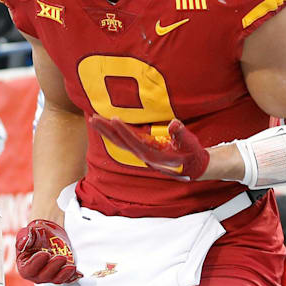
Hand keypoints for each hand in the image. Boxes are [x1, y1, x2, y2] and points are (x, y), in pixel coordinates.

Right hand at [15, 219, 81, 283]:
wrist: (48, 233)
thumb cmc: (36, 234)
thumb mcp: (27, 232)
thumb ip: (23, 237)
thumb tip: (23, 244)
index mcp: (24, 266)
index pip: (29, 269)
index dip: (36, 263)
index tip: (44, 254)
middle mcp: (36, 274)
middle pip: (44, 276)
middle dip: (54, 267)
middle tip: (61, 257)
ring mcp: (50, 275)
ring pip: (57, 279)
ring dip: (64, 274)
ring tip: (71, 266)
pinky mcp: (61, 274)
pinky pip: (68, 278)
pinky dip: (73, 276)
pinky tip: (78, 273)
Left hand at [89, 116, 209, 181]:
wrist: (193, 167)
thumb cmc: (192, 155)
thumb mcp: (191, 145)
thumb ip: (182, 134)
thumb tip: (174, 124)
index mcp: (154, 156)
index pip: (135, 142)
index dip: (124, 131)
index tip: (113, 119)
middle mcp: (144, 155)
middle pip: (121, 142)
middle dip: (107, 130)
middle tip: (93, 118)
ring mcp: (142, 152)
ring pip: (120, 142)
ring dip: (106, 131)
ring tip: (94, 119)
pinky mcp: (142, 149)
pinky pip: (125, 140)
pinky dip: (114, 132)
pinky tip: (107, 125)